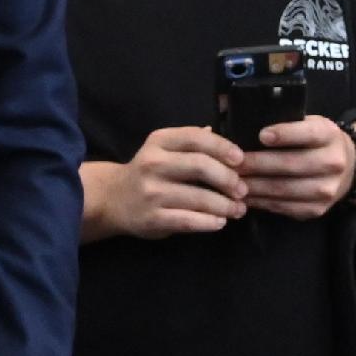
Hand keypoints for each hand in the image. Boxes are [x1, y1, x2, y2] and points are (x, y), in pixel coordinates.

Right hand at [93, 127, 246, 238]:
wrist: (112, 199)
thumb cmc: (147, 172)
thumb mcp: (163, 149)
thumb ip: (190, 141)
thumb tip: (219, 133)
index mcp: (159, 141)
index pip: (196, 138)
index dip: (223, 147)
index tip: (241, 160)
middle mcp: (153, 163)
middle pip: (200, 165)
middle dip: (228, 178)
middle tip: (243, 189)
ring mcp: (151, 192)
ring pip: (198, 197)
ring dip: (225, 205)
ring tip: (238, 209)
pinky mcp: (152, 218)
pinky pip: (188, 220)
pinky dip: (209, 222)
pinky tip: (220, 222)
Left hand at [237, 114, 355, 221]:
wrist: (348, 168)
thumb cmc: (316, 142)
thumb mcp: (309, 123)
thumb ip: (284, 120)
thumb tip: (238, 112)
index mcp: (329, 135)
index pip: (308, 134)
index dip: (285, 134)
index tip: (262, 135)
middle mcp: (332, 162)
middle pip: (291, 164)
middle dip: (257, 164)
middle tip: (233, 163)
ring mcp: (327, 189)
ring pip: (283, 189)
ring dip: (254, 186)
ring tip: (232, 181)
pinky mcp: (317, 209)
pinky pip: (284, 207)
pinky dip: (261, 202)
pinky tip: (245, 196)